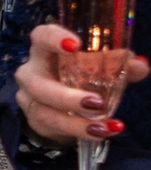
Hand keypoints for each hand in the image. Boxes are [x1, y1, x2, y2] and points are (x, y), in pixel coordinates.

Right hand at [17, 23, 147, 144]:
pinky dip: (79, 131)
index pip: (41, 36)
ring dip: (75, 122)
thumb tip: (139, 64)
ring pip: (44, 111)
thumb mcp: (97, 65)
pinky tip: (103, 132)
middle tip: (97, 103)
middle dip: (66, 96)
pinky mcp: (36, 119)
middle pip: (37, 83)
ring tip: (103, 127)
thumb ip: (118, 63)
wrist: (58, 101)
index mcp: (46, 49)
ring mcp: (30, 97)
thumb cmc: (78, 73)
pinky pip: (53, 127)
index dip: (53, 39)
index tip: (75, 45)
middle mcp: (32, 72)